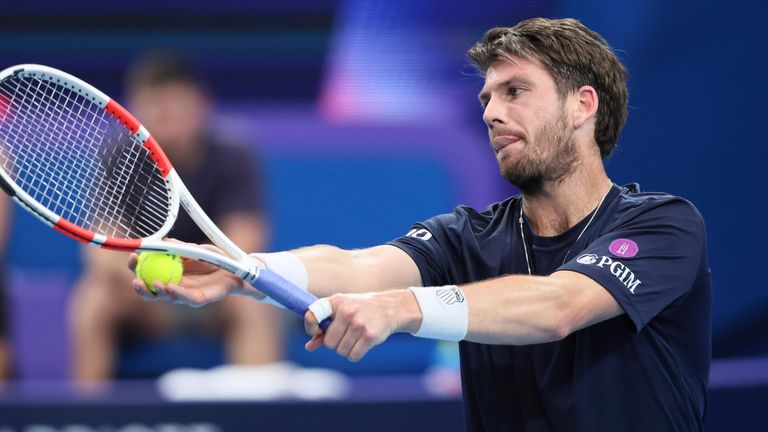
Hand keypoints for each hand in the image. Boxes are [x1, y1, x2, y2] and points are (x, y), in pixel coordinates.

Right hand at [129, 240, 260, 306]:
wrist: (236, 268)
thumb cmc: (215, 258)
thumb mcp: (195, 249)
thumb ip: (179, 247)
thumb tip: (163, 241)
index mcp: (170, 273)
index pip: (148, 273)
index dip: (137, 267)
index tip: (131, 257)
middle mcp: (174, 286)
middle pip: (151, 290)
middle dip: (140, 286)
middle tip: (135, 279)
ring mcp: (186, 295)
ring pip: (166, 297)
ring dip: (157, 292)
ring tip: (153, 283)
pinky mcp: (199, 300)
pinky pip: (185, 298)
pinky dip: (176, 293)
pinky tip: (169, 288)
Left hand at [303, 290, 421, 361]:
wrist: (389, 308)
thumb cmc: (359, 310)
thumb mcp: (341, 311)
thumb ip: (324, 328)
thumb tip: (309, 347)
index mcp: (336, 301)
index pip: (311, 316)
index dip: (312, 328)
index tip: (318, 331)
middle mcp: (347, 311)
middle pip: (329, 343)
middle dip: (335, 343)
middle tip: (344, 335)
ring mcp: (359, 324)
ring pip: (341, 351)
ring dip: (346, 349)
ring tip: (355, 338)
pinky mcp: (370, 336)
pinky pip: (353, 356)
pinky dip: (355, 354)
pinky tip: (362, 343)